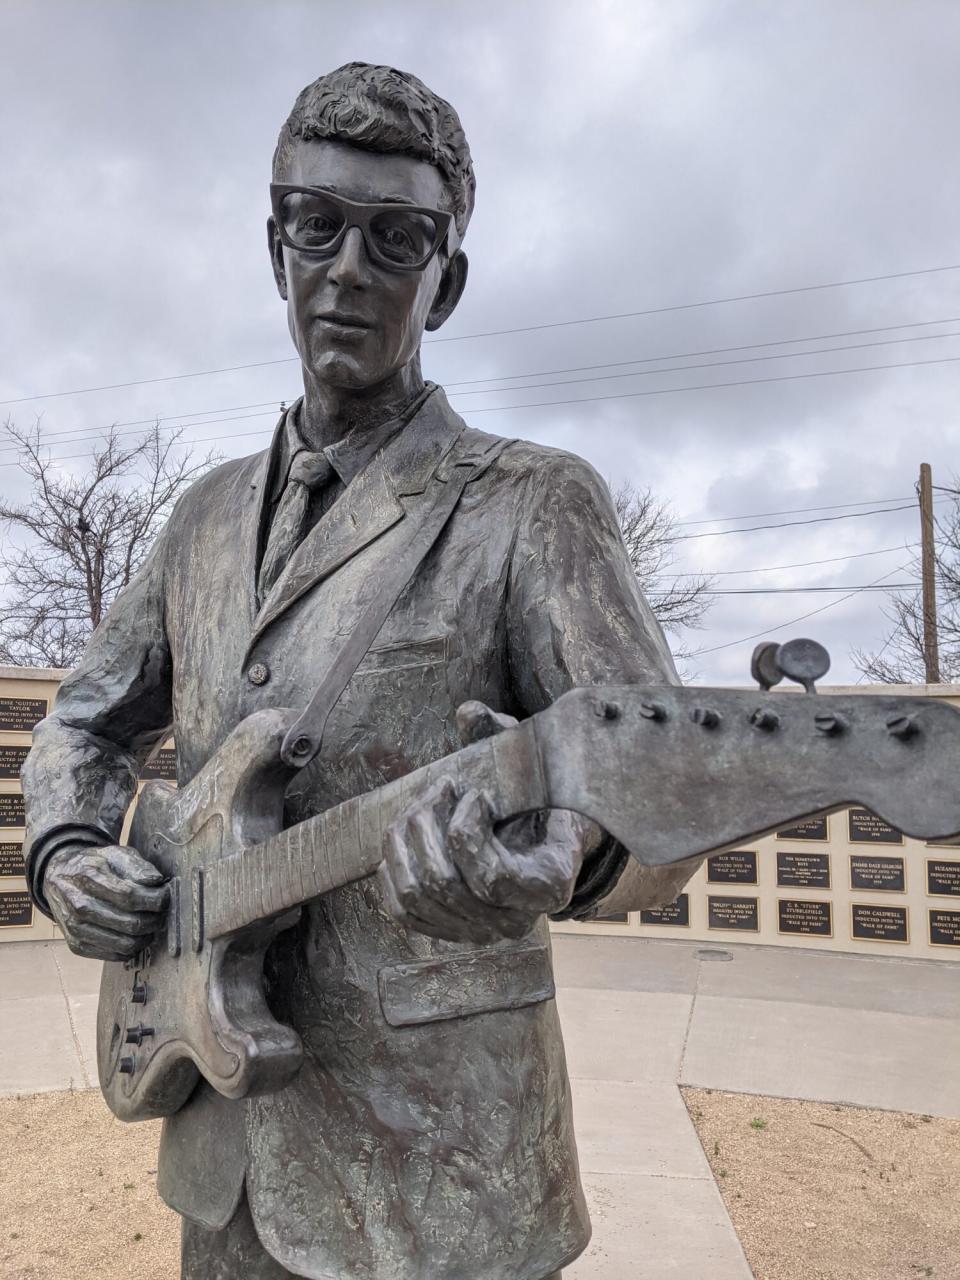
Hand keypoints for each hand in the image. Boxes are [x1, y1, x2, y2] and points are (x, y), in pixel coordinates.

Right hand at [45, 844, 168, 960]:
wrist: (60, 879)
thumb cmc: (94, 866)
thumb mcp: (115, 854)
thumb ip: (137, 866)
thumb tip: (156, 881)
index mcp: (88, 878)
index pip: (130, 896)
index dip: (155, 899)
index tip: (165, 896)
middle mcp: (78, 906)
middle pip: (131, 923)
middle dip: (155, 919)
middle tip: (161, 912)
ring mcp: (75, 928)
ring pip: (125, 943)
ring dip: (146, 936)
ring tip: (151, 923)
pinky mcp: (76, 945)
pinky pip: (114, 955)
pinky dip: (131, 948)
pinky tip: (135, 934)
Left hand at [377, 700, 597, 943]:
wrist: (535, 840)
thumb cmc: (533, 800)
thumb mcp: (528, 765)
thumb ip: (502, 735)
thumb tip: (469, 713)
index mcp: (549, 885)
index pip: (493, 878)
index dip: (470, 831)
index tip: (474, 794)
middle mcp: (514, 920)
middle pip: (445, 883)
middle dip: (428, 825)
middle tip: (438, 787)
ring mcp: (479, 931)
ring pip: (417, 894)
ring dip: (405, 840)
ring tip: (417, 805)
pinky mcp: (446, 932)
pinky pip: (402, 911)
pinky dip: (392, 869)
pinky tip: (401, 836)